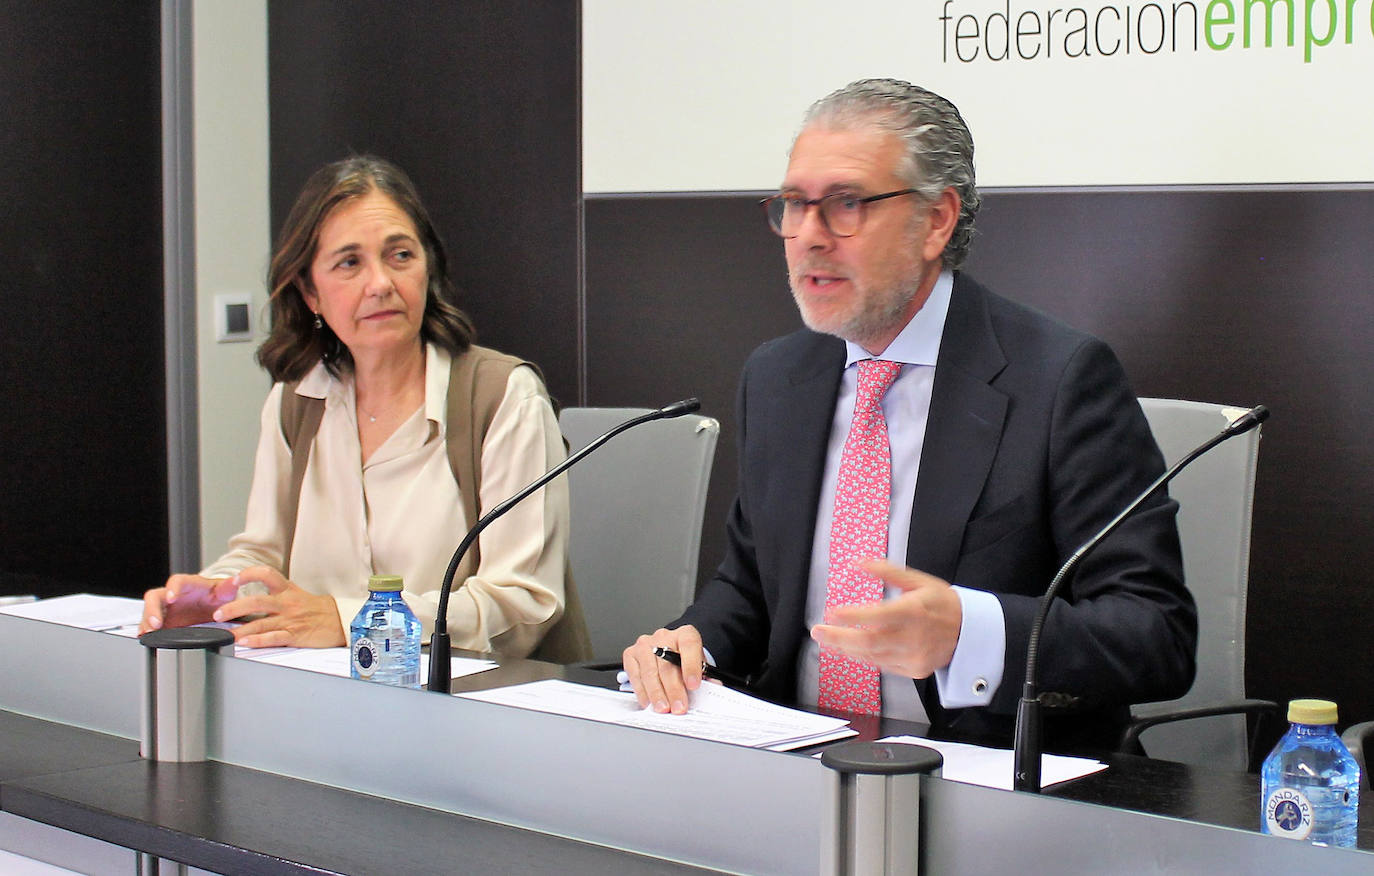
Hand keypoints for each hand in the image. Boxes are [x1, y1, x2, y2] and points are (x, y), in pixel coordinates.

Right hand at [140, 574, 238, 633]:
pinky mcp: (163, 621)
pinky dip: (146, 631)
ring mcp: (165, 608)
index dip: (173, 588)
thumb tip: (234, 581)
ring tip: (148, 634)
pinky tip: (146, 639)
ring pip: (149, 611)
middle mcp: (172, 595)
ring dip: (147, 622)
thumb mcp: (224, 592)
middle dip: (152, 610)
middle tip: (155, 624)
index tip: (171, 597)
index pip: (176, 581)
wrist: (213, 607)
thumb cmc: (216, 595)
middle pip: (155, 597)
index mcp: (188, 584)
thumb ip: (228, 588)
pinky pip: (150, 624)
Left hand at [211, 566, 345, 648]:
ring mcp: (290, 620)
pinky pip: (273, 638)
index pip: (266, 574)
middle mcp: (287, 603)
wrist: (341, 621)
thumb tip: (249, 601)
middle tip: (217, 613)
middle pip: (256, 601)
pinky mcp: (295, 635)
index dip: (248, 574)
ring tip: (224, 633)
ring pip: (260, 622)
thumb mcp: (297, 595)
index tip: (234, 579)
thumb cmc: (318, 610)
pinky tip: (245, 643)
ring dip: (239, 628)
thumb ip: (275, 595)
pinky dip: (257, 640)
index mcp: (287, 590)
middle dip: (233, 608)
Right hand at [622, 625, 705, 714]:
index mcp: (685, 634)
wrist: (671, 651)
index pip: (689, 645)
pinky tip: (649, 702)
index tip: (694, 685)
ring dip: (657, 694)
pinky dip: (642, 692)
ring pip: (650, 672)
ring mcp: (645, 645)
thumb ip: (706, 676)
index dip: (691, 666)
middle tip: (679, 707)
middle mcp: (664, 636)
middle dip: (674, 689)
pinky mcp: (631, 654)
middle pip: (667, 664)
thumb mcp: (700, 665)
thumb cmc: (686, 660)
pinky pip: (635, 676)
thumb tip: (712, 689)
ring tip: (663, 708)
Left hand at [810, 560, 962, 678]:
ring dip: (846, 648)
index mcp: (915, 611)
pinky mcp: (914, 670)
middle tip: (817, 631)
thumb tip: (860, 563)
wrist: (971, 632)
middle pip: (868, 642)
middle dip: (838, 638)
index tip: (832, 612)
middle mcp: (914, 637)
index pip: (877, 617)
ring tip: (827, 639)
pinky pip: (882, 665)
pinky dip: (863, 657)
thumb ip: (888, 572)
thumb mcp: (919, 580)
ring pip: (872, 657)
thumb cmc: (943, 603)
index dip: (852, 616)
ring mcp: (914, 657)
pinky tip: (850, 648)